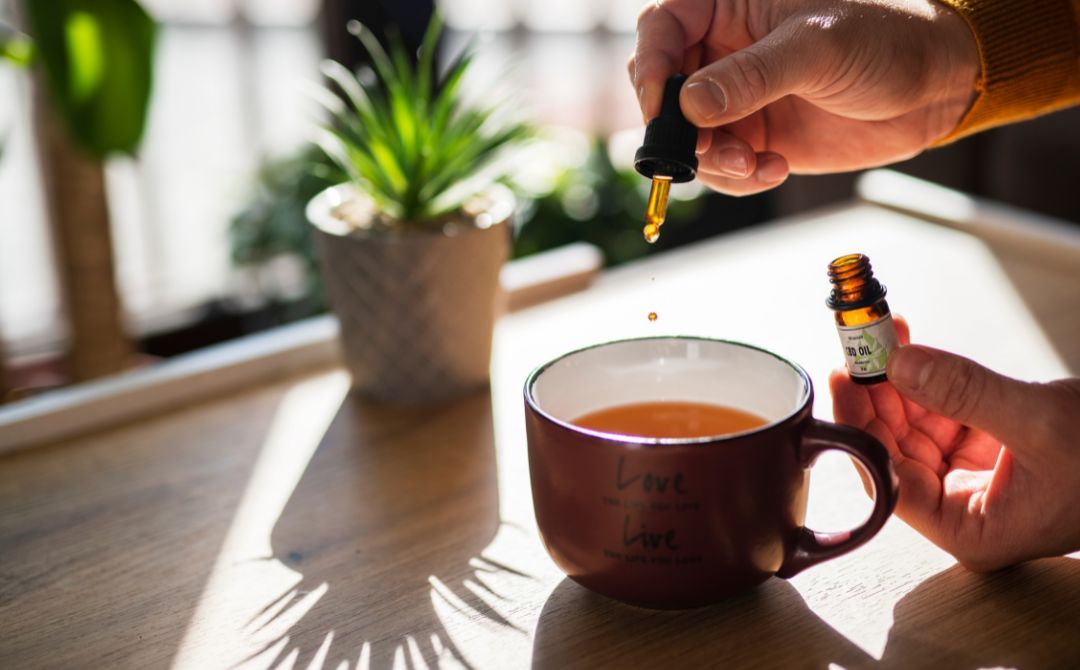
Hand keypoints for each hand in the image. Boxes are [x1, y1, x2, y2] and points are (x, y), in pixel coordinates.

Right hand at [629, 0, 979, 194]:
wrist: (936, 85)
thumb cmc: (887, 37)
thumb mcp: (818, 47)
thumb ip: (752, 75)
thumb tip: (689, 103)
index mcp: (730, 4)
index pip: (661, 26)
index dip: (651, 65)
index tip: (661, 105)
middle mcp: (724, 49)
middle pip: (664, 87)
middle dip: (679, 126)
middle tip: (708, 147)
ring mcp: (737, 96)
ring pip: (687, 135)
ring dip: (710, 160)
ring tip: (752, 164)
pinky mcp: (754, 135)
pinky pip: (719, 165)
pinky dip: (736, 177)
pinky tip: (773, 168)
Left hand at [830, 317, 1079, 570]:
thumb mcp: (1040, 422)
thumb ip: (966, 393)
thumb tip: (900, 365)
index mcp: (971, 531)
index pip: (890, 480)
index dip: (861, 427)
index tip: (843, 377)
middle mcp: (965, 511)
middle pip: (896, 449)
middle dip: (877, 394)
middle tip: (857, 343)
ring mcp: (975, 480)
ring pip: (915, 427)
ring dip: (898, 380)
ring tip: (882, 333)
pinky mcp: (989, 450)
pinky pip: (943, 414)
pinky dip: (928, 382)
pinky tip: (910, 349)